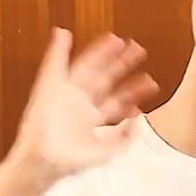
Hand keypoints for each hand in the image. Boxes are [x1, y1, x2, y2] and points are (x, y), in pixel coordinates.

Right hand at [4, 28, 159, 188]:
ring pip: (87, 67)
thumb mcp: (106, 152)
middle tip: (139, 49)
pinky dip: (56, 49)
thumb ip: (125, 137)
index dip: (133, 90)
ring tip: (116, 39)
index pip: (117, 99)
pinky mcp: (49, 88)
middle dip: (122, 64)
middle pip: (106, 78)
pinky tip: (62, 34)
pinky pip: (53, 64)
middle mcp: (80, 103)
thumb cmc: (70, 161)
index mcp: (92, 117)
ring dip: (100, 52)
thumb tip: (140, 118)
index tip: (149, 80)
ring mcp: (65, 94)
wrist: (46, 161)